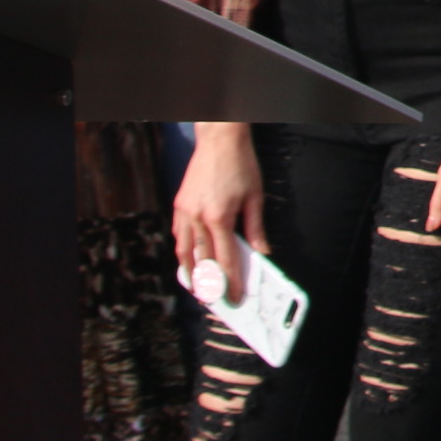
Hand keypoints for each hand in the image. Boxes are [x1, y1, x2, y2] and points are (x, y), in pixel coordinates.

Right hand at [172, 122, 268, 295]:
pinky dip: (183, 248)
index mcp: (219, 218)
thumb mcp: (255, 197)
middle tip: (212, 299)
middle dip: (208, 282)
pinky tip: (187, 257)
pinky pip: (178, 233)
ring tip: (195, 287)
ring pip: (185, 250)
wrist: (219, 140)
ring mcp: (184, 212)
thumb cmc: (241, 166)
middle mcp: (197, 218)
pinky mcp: (179, 205)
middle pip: (203, 259)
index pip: (226, 259)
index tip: (235, 297)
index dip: (231, 281)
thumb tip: (262, 253)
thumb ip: (256, 228)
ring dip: (190, 271)